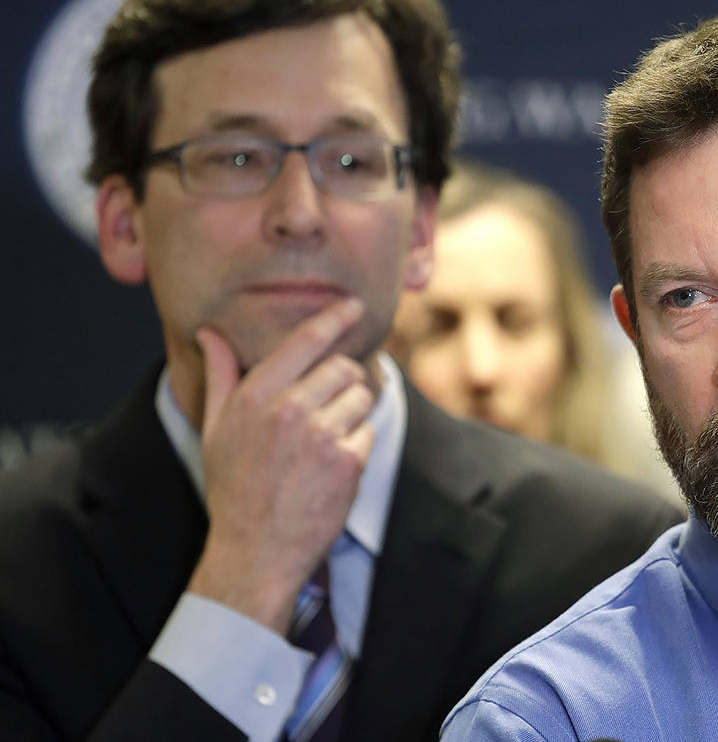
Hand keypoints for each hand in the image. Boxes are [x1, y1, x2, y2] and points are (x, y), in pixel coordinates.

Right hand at [187, 297, 374, 633]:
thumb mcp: (216, 429)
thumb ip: (221, 376)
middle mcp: (288, 408)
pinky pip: (367, 433)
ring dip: (349, 418)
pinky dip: (356, 449)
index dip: (334, 318)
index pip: (305, 340)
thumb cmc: (234, 488)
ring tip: (320, 449)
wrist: (254, 551)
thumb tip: (210, 333)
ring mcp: (321, 434)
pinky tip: (329, 472)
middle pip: (342, 368)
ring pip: (359, 398)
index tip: (354, 305)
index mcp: (255, 395)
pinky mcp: (348, 460)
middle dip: (340, 386)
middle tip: (322, 417)